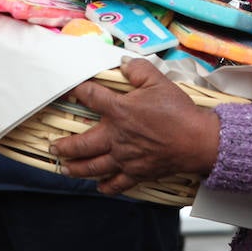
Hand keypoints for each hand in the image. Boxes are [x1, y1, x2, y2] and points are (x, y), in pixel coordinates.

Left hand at [51, 57, 219, 194]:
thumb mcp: (158, 81)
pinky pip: (117, 183)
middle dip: (64, 146)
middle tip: (53, 147)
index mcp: (119, 111)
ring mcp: (125, 158)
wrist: (198, 141)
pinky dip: (106, 187)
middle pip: (81, 144)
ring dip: (76, 168)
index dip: (77, 90)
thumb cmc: (178, 111)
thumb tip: (123, 63)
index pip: (90, 97)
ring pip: (93, 167)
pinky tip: (99, 186)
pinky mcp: (137, 172)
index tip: (67, 90)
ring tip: (65, 168)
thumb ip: (138, 69)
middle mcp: (116, 137)